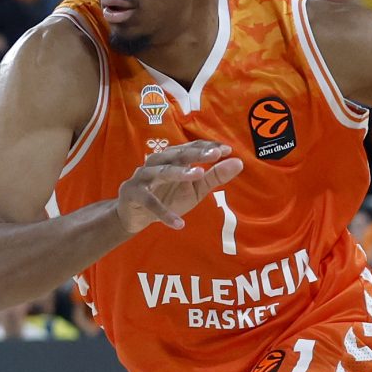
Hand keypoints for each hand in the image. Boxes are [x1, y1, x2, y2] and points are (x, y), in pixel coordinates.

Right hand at [114, 141, 245, 234]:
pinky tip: (179, 224)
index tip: (226, 150)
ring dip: (179, 173)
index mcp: (172, 158)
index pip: (191, 147)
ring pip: (161, 172)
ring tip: (198, 175)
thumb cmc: (167, 197)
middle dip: (196, 154)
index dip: (207, 147)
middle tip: (215, 155)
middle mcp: (157, 162)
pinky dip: (164, 213)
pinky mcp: (133, 194)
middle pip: (177, 154)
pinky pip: (150, 203)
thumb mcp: (195, 189)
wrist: (135, 216)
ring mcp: (143, 177)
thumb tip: (239, 162)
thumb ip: (214, 176)